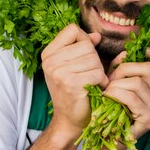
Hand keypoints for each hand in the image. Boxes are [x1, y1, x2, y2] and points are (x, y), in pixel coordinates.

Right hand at [41, 24, 108, 141]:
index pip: (72, 30)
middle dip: (94, 60)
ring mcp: (58, 72)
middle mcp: (50, 61)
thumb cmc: (75, 91)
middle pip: (86, 45)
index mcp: (48, 53)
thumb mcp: (75, 65)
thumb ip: (85, 48)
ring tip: (91, 83)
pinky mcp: (70, 84)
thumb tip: (96, 35)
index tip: (83, 57)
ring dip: (99, 72)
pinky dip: (101, 82)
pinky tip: (95, 90)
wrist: (70, 120)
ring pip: (93, 58)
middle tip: (88, 76)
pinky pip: (97, 72)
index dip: (84, 40)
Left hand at [103, 47, 149, 140]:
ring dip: (116, 84)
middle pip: (148, 69)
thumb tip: (126, 52)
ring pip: (137, 83)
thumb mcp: (115, 85)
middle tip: (110, 81)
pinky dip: (117, 94)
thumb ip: (121, 69)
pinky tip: (108, 97)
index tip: (146, 50)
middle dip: (125, 69)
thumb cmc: (109, 113)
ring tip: (106, 93)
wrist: (106, 141)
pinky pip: (132, 97)